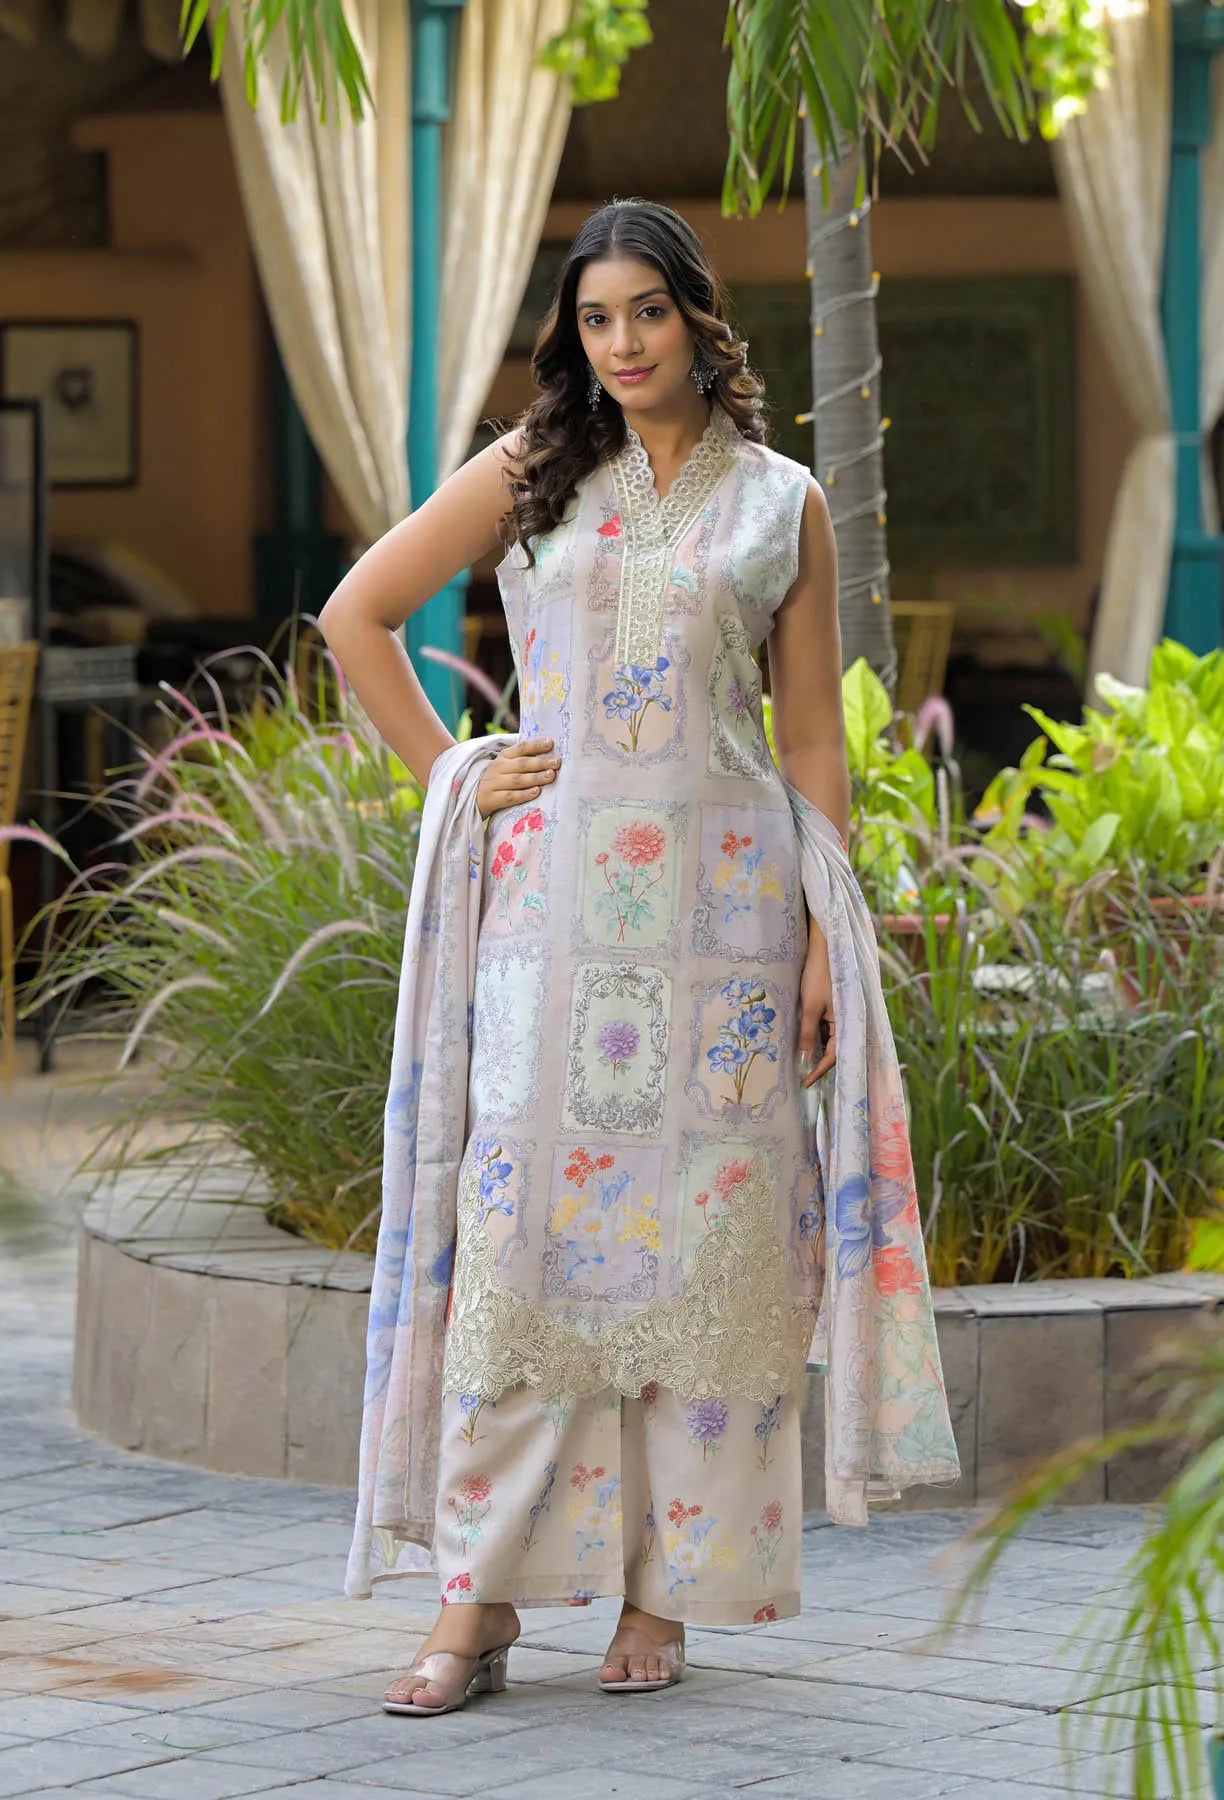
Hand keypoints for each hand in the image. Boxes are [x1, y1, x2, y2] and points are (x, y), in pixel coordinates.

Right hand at [476, 736, 559, 819]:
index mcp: (503, 756)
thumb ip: (523, 759)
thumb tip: (549, 752)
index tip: (551, 743)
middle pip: (522, 764)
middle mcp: (498, 768)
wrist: (474, 798)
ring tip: (550, 775)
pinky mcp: (492, 799)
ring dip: (535, 777)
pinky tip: (536, 792)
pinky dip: (524, 794)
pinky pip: (510, 796)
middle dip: (540, 762)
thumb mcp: (506, 765)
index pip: (521, 748)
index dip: (536, 745)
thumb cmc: (498, 779)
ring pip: (517, 780)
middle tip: (557, 762)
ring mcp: (494, 783)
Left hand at [798, 930, 835, 1086]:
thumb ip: (806, 1034)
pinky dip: (812, 1034)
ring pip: (826, 1038)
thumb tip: (803, 1060)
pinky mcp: (831, 1006)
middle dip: (815, 1062)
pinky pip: (823, 1027)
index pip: (834, 1056)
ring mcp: (839, 1014)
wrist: (824, 947)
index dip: (818, 1071)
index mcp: (846, 1023)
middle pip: (831, 1050)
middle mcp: (846, 1021)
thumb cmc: (819, 976)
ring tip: (795, 1059)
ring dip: (812, 1048)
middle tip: (798, 1075)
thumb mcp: (810, 1007)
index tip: (804, 1082)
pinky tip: (798, 1038)